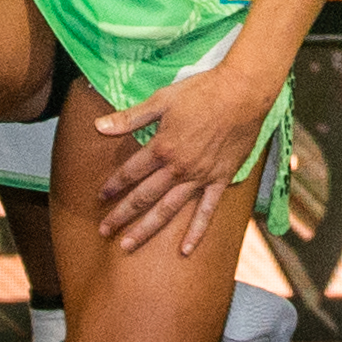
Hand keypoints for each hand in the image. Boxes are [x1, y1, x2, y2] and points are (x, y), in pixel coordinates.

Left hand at [88, 40, 290, 258]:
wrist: (243, 93)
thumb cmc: (201, 91)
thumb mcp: (162, 99)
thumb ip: (130, 118)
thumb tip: (98, 126)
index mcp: (162, 147)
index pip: (130, 172)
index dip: (112, 185)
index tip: (99, 197)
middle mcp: (178, 168)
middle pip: (144, 196)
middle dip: (121, 214)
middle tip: (103, 231)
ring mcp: (200, 177)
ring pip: (168, 209)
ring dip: (146, 229)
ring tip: (127, 245)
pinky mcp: (220, 180)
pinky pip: (206, 211)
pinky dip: (196, 232)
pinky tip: (185, 250)